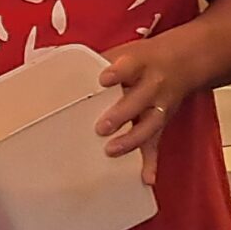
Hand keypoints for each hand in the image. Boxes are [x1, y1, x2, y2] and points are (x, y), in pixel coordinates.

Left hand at [98, 34, 202, 184]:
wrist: (183, 62)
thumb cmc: (142, 59)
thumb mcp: (122, 52)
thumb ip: (93, 60)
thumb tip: (47, 59)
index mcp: (139, 64)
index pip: (129, 66)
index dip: (117, 73)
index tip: (104, 80)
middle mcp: (152, 85)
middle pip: (139, 100)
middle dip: (121, 114)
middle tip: (101, 127)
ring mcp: (159, 106)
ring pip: (149, 124)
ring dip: (132, 139)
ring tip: (112, 151)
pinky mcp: (162, 122)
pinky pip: (156, 142)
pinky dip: (151, 161)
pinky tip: (145, 177)